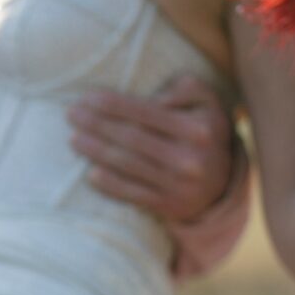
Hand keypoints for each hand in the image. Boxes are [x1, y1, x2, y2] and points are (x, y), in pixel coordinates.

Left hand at [68, 74, 237, 224]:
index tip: (86, 97)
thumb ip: (184, 88)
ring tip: (73, 139)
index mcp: (196, 128)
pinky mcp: (170, 206)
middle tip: (71, 114)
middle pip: (131, 138)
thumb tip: (153, 98)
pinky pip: (133, 194)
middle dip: (96, 125)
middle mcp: (189, 157)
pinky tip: (90, 173)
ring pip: (128, 165)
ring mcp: (179, 184)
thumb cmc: (204, 132)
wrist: (223, 183)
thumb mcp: (207, 102)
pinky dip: (110, 184)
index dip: (112, 104)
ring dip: (96, 151)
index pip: (145, 112)